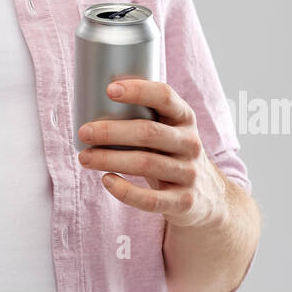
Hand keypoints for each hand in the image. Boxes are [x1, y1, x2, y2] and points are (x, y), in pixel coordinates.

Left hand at [77, 79, 228, 229]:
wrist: (207, 196)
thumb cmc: (171, 153)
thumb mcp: (168, 129)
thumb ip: (143, 115)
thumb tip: (90, 100)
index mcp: (184, 118)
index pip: (165, 96)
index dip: (138, 90)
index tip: (109, 90)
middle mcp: (190, 143)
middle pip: (148, 132)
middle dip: (112, 131)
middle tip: (84, 132)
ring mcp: (189, 173)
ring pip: (146, 163)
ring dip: (110, 159)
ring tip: (84, 157)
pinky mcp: (183, 201)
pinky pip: (151, 199)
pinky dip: (126, 191)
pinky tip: (107, 181)